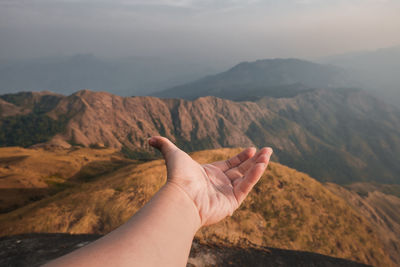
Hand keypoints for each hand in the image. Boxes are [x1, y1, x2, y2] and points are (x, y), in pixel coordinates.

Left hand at [149, 136, 272, 225]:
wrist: (182, 196)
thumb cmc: (178, 176)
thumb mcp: (172, 154)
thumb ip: (163, 144)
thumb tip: (149, 138)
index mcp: (210, 173)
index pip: (230, 164)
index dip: (241, 157)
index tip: (252, 149)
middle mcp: (220, 184)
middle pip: (241, 170)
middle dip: (254, 160)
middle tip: (267, 150)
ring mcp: (226, 193)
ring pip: (247, 178)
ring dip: (259, 166)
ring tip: (269, 154)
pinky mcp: (232, 202)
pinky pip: (246, 186)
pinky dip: (254, 176)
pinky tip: (263, 164)